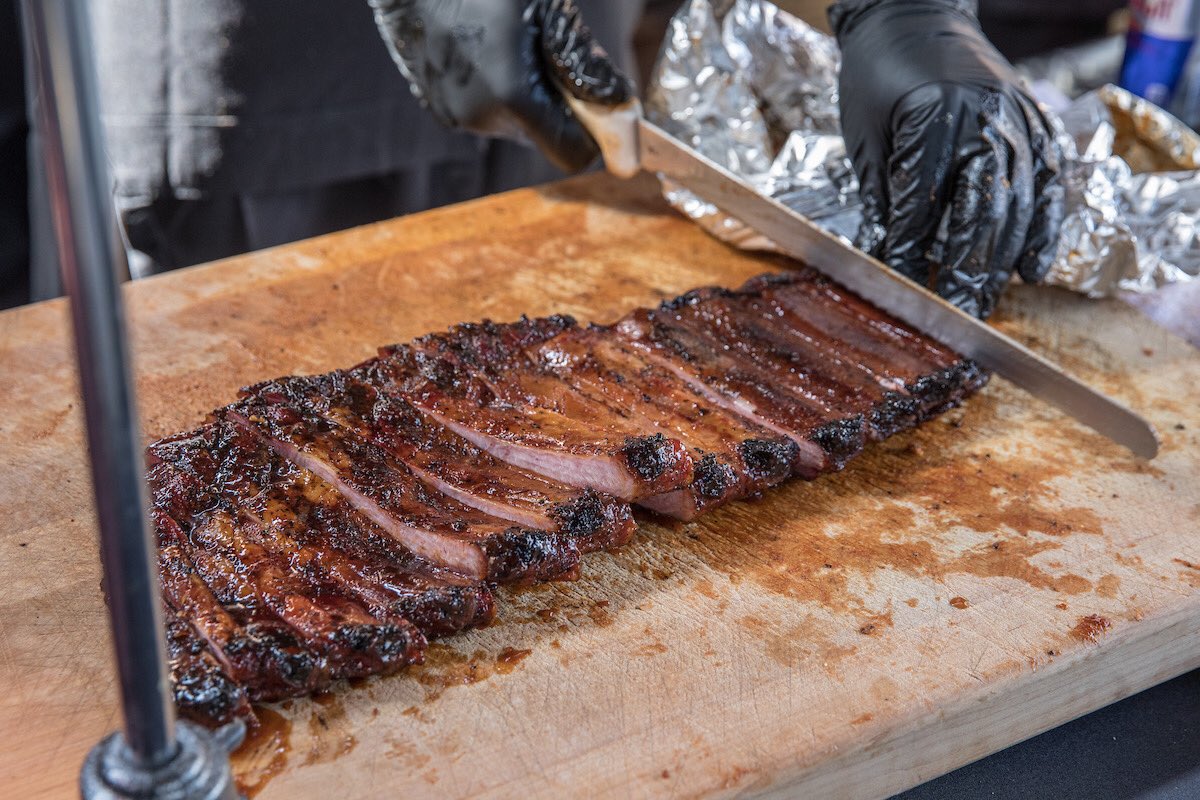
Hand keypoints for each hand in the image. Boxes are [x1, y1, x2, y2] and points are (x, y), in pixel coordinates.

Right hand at [369, 0, 633, 172]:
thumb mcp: (548, 13)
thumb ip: (585, 69)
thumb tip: (621, 118)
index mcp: (511, 96)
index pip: (572, 153)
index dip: (590, 130)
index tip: (592, 99)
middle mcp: (479, 117)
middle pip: (543, 138)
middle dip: (555, 106)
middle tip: (544, 52)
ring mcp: (452, 113)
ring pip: (512, 124)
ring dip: (525, 95)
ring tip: (509, 44)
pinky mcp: (435, 104)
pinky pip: (483, 110)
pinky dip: (494, 89)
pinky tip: (484, 48)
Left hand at [830, 0, 1064, 317]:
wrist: (914, 16)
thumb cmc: (876, 77)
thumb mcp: (865, 137)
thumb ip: (883, 198)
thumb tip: (888, 262)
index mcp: (931, 119)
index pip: (923, 204)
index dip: (911, 253)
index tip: (902, 292)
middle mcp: (984, 120)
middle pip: (981, 212)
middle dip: (967, 271)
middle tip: (956, 317)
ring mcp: (1017, 122)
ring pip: (1019, 204)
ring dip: (1002, 262)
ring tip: (984, 305)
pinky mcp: (1034, 125)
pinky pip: (1049, 185)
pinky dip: (1044, 230)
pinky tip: (1032, 268)